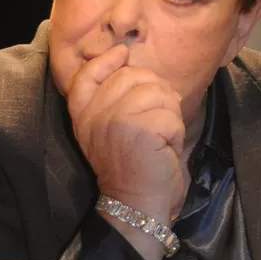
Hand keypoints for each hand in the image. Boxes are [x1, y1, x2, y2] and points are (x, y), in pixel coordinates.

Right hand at [67, 45, 187, 224]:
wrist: (135, 205)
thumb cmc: (130, 169)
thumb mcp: (110, 132)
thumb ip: (115, 102)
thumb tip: (146, 75)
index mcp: (83, 115)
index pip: (86, 75)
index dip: (106, 60)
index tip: (122, 54)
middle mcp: (95, 115)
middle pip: (132, 76)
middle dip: (155, 92)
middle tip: (157, 120)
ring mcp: (116, 121)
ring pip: (157, 93)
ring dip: (169, 115)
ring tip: (162, 138)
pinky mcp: (141, 130)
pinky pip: (171, 115)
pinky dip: (177, 133)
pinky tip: (166, 149)